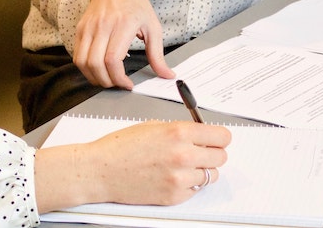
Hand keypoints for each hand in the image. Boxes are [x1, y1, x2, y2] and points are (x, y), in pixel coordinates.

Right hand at [34, 121, 231, 212]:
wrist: (100, 170)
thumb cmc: (121, 147)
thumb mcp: (154, 126)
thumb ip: (181, 130)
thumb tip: (201, 134)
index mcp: (179, 133)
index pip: (222, 137)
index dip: (219, 138)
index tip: (216, 139)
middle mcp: (184, 155)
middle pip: (221, 157)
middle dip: (212, 153)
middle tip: (200, 152)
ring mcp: (180, 178)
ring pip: (211, 175)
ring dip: (201, 170)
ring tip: (183, 166)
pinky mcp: (174, 196)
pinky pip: (195, 190)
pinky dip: (188, 185)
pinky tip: (171, 177)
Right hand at [74, 0, 175, 88]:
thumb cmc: (135, 5)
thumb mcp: (153, 27)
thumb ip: (157, 54)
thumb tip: (167, 75)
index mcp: (123, 24)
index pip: (112, 59)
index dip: (118, 78)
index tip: (127, 84)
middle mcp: (103, 25)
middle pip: (96, 64)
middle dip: (106, 81)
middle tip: (117, 84)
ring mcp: (89, 27)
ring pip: (83, 62)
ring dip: (94, 77)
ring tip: (107, 79)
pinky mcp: (80, 29)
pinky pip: (77, 55)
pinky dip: (86, 68)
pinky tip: (98, 70)